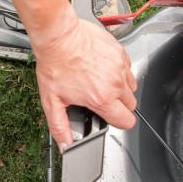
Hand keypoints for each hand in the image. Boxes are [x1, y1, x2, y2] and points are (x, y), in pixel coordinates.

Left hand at [31, 10, 136, 147]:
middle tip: (100, 98)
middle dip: (118, 105)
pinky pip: (127, 67)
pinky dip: (118, 71)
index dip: (118, 122)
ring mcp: (120, 66)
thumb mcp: (52, 101)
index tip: (110, 118)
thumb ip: (59, 127)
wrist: (59, 36)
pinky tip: (101, 68)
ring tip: (100, 82)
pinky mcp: (120, 52)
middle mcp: (115, 83)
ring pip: (131, 86)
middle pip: (131, 105)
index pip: (127, 121)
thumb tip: (64, 145)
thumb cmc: (55, 64)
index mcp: (102, 98)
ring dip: (120, 88)